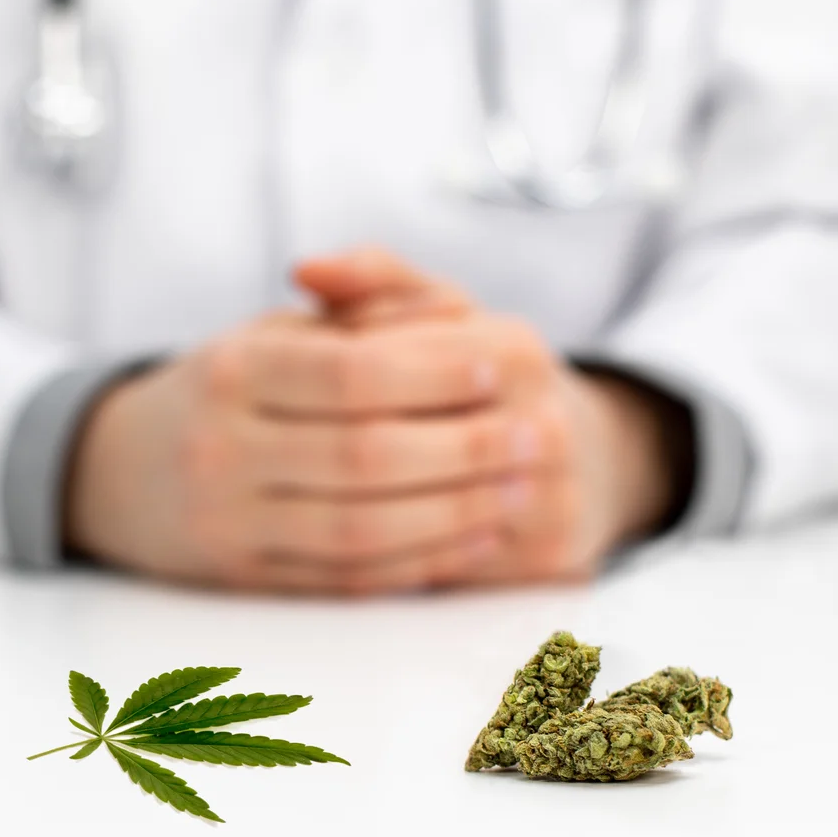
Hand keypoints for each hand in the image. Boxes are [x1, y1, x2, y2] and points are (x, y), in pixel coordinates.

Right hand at [64, 312, 551, 592]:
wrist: (118, 471)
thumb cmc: (227, 389)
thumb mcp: (273, 331)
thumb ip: (364, 307)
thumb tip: (455, 312)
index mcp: (232, 371)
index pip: (348, 374)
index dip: (431, 375)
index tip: (497, 369)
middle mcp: (221, 450)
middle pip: (363, 458)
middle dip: (462, 451)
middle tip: (534, 437)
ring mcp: (228, 524)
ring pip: (360, 531)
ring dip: (454, 515)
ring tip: (516, 490)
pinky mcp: (243, 581)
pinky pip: (345, 581)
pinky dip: (418, 564)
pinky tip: (473, 539)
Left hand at [294, 249, 691, 585]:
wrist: (576, 463)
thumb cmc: (482, 378)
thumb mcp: (440, 316)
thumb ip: (375, 283)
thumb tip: (305, 267)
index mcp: (514, 350)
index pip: (385, 362)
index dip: (317, 379)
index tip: (270, 387)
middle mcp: (544, 425)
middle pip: (389, 446)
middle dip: (312, 450)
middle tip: (261, 450)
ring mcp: (549, 500)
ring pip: (409, 518)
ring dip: (329, 510)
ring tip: (276, 492)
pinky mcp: (544, 563)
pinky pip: (436, 569)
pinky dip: (370, 559)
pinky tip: (321, 542)